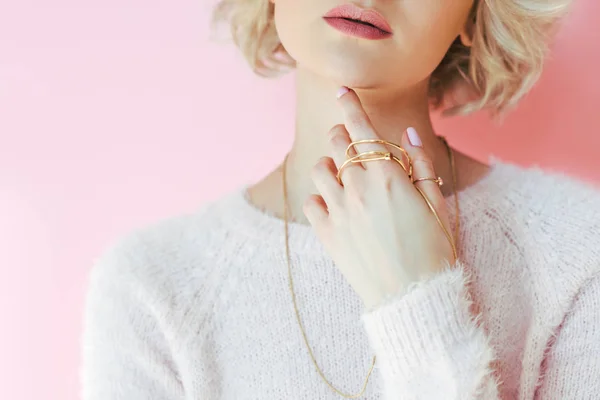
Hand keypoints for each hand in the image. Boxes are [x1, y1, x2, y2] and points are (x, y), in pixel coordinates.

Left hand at [302, 87, 456, 309]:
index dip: (351, 105)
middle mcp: (358, 188)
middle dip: (344, 137)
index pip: (362, 129)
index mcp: (388, 177)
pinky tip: (335, 206)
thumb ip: (422, 164)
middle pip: (337, 144)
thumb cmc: (433, 249)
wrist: (413, 297)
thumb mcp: (438, 203)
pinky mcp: (326, 234)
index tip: (341, 90)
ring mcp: (338, 211)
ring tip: (345, 178)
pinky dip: (320, 198)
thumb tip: (408, 133)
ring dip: (330, 166)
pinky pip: (310, 202)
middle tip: (353, 145)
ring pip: (319, 170)